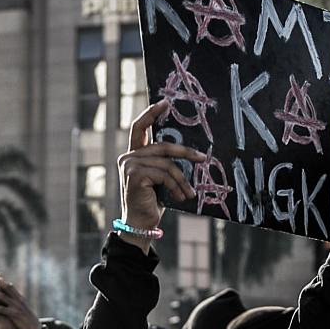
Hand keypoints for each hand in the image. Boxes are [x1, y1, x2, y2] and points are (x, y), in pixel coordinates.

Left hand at [0, 275, 41, 328]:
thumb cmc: (28, 321)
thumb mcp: (22, 310)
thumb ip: (16, 304)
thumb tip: (7, 300)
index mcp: (20, 298)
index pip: (9, 286)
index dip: (1, 281)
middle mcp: (18, 300)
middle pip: (6, 287)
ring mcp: (16, 307)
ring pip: (2, 296)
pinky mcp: (15, 315)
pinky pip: (2, 310)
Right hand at [117, 100, 206, 249]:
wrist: (140, 225)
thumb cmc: (152, 203)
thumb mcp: (160, 179)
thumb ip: (165, 163)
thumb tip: (189, 151)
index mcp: (133, 155)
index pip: (140, 127)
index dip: (152, 113)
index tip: (166, 103)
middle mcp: (128, 157)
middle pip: (161, 145)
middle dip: (184, 151)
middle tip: (202, 157)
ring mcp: (129, 165)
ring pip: (166, 163)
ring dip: (181, 179)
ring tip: (188, 192)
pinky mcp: (134, 175)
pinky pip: (164, 174)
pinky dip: (176, 186)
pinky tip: (180, 197)